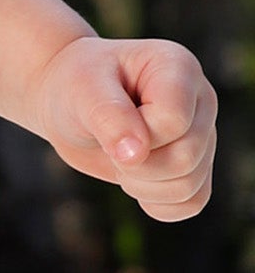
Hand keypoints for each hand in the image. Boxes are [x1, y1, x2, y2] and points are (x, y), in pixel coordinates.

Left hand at [32, 35, 215, 221]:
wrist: (69, 101)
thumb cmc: (76, 86)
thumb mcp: (82, 92)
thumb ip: (108, 117)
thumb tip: (135, 155)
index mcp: (178, 67)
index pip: (174, 121)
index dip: (136, 136)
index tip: (106, 122)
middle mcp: (200, 100)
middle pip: (186, 157)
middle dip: (136, 165)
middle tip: (109, 145)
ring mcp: (202, 134)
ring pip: (191, 186)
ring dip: (142, 186)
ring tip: (119, 159)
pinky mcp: (196, 164)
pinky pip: (192, 202)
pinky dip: (158, 205)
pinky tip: (134, 182)